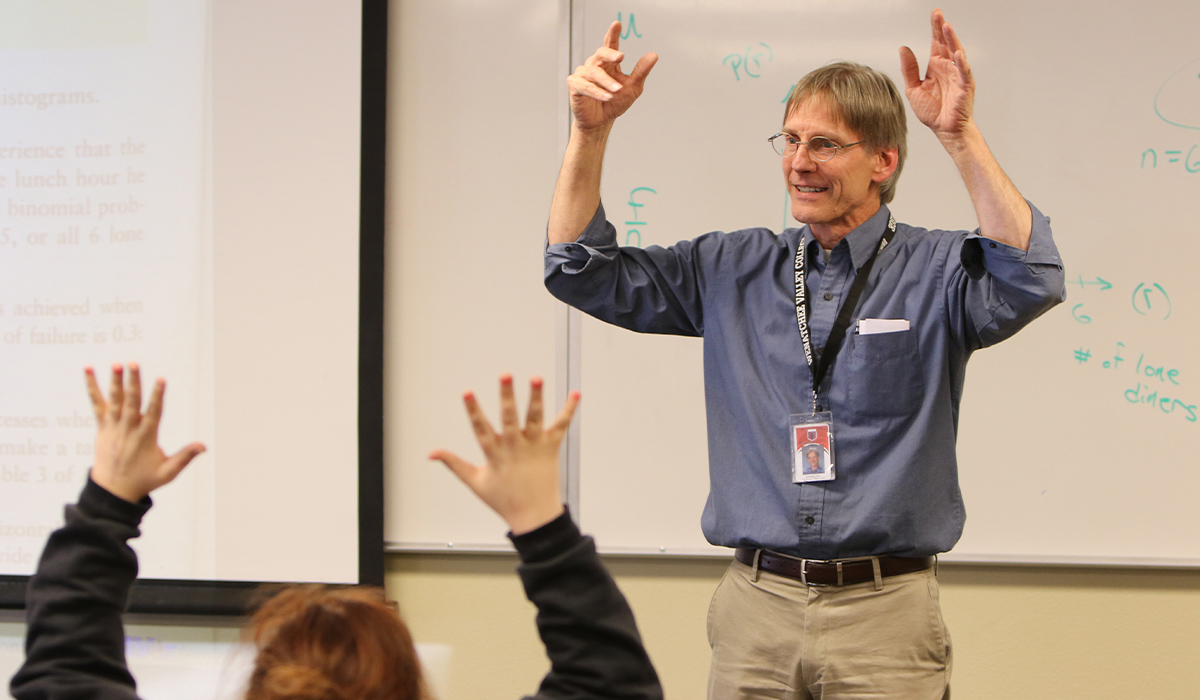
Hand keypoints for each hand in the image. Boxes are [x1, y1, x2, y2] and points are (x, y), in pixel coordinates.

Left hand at [86, 363, 205, 502]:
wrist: (112, 491)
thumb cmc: (143, 480)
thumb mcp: (167, 473)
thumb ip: (184, 458)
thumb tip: (203, 446)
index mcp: (145, 438)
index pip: (152, 413)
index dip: (157, 396)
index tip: (161, 380)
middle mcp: (127, 430)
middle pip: (130, 402)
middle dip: (132, 382)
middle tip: (133, 364)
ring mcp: (113, 428)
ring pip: (114, 401)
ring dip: (115, 382)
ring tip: (116, 364)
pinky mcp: (102, 428)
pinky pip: (96, 405)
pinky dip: (92, 387)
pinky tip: (89, 370)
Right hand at [430, 376, 579, 534]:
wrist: (535, 517)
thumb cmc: (504, 500)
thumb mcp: (475, 482)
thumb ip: (453, 463)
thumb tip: (430, 453)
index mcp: (494, 454)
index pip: (481, 428)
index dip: (473, 410)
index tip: (467, 391)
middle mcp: (515, 448)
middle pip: (510, 418)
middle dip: (507, 396)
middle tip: (505, 375)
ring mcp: (534, 447)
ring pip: (535, 418)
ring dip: (536, 397)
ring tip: (536, 377)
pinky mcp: (551, 448)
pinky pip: (561, 426)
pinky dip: (568, 410)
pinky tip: (575, 393)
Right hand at [567, 20, 657, 133]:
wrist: (601, 121)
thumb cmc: (615, 102)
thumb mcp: (633, 87)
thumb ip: (641, 71)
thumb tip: (653, 55)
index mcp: (608, 63)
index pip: (610, 45)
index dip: (613, 34)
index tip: (617, 24)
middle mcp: (594, 65)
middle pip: (600, 54)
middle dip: (610, 54)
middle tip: (621, 57)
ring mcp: (583, 74)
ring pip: (594, 72)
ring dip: (606, 82)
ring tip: (617, 90)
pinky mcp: (575, 86)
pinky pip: (585, 86)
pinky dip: (597, 92)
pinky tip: (607, 97)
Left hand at [899, 9, 974, 143]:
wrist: (943, 129)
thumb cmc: (932, 111)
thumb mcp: (913, 88)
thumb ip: (909, 69)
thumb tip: (903, 49)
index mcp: (936, 66)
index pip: (936, 43)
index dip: (935, 28)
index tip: (934, 14)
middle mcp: (948, 67)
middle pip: (946, 43)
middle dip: (942, 28)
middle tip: (938, 14)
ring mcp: (958, 75)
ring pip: (956, 53)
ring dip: (952, 40)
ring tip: (946, 27)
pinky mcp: (965, 86)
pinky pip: (964, 73)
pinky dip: (962, 64)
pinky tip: (958, 54)